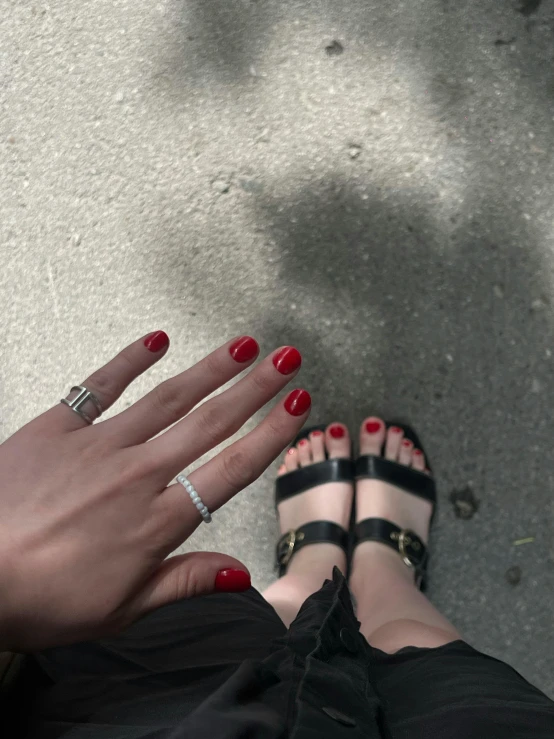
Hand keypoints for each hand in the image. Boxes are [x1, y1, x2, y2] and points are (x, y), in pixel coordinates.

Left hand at [0, 332, 309, 652]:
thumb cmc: (40, 599)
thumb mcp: (122, 609)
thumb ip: (184, 581)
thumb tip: (239, 574)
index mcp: (156, 521)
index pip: (232, 468)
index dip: (271, 434)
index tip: (299, 407)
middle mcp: (137, 474)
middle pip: (211, 422)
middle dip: (256, 388)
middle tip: (287, 359)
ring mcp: (98, 445)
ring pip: (169, 398)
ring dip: (211, 369)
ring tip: (244, 345)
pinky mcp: (58, 427)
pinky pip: (100, 384)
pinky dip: (129, 360)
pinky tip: (156, 339)